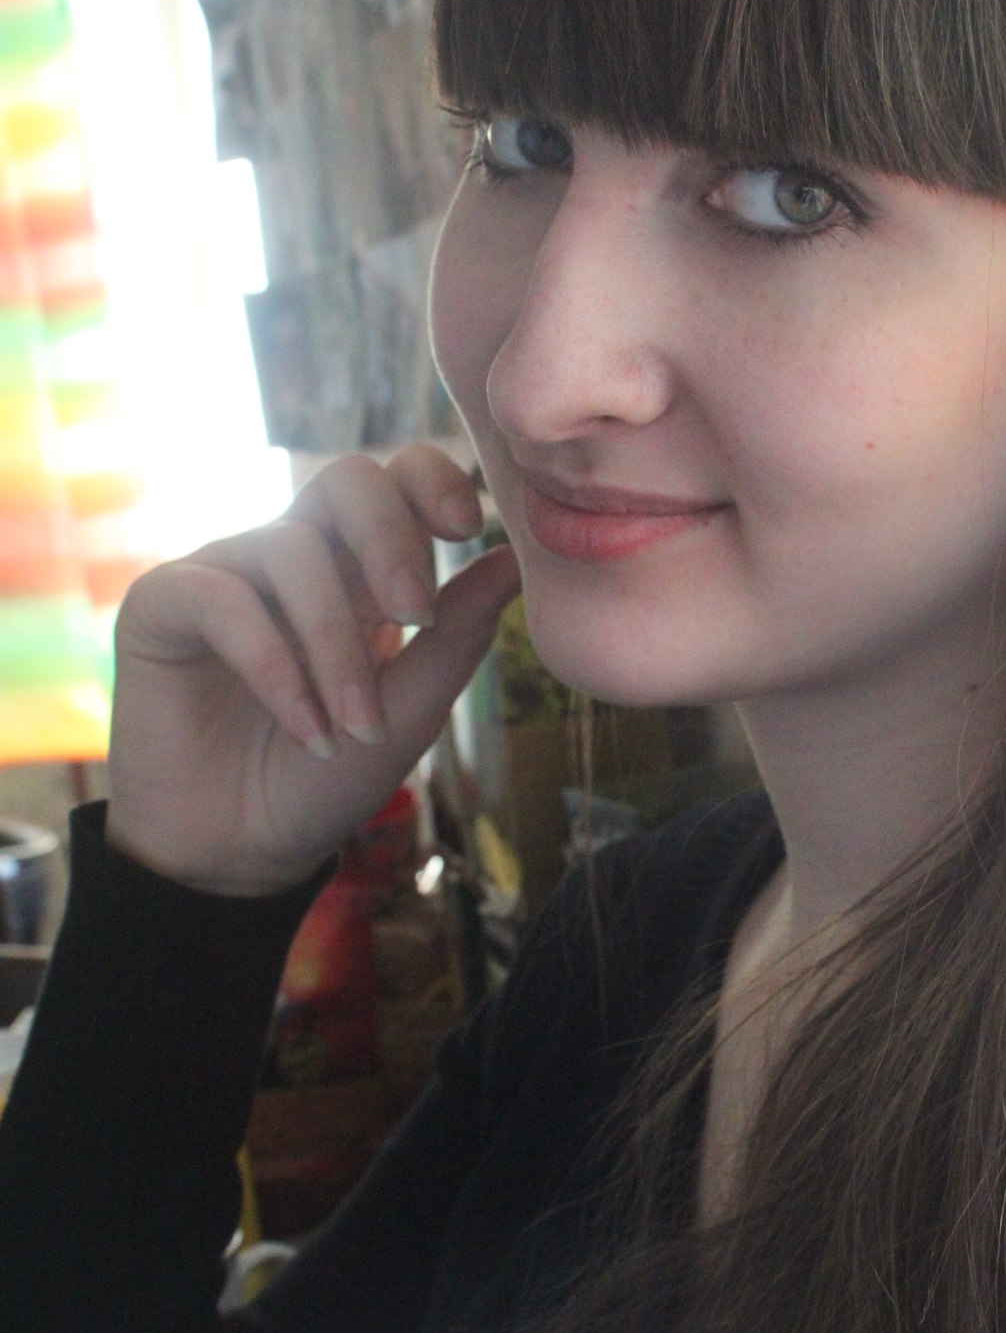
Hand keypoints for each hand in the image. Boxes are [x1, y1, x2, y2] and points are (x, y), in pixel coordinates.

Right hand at [105, 445, 521, 895]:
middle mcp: (294, 556)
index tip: (467, 527)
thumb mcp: (411, 710)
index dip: (431, 479)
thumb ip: (457, 636)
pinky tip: (304, 727)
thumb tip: (515, 561)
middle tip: (415, 613)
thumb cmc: (328, 778)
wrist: (242, 853)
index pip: (397, 479)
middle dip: (391, 538)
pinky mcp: (164, 605)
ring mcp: (228, 574)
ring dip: (335, 646)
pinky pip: (223, 597)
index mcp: (361, 568)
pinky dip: (273, 664)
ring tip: (355, 726)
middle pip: (346, 481)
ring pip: (293, 550)